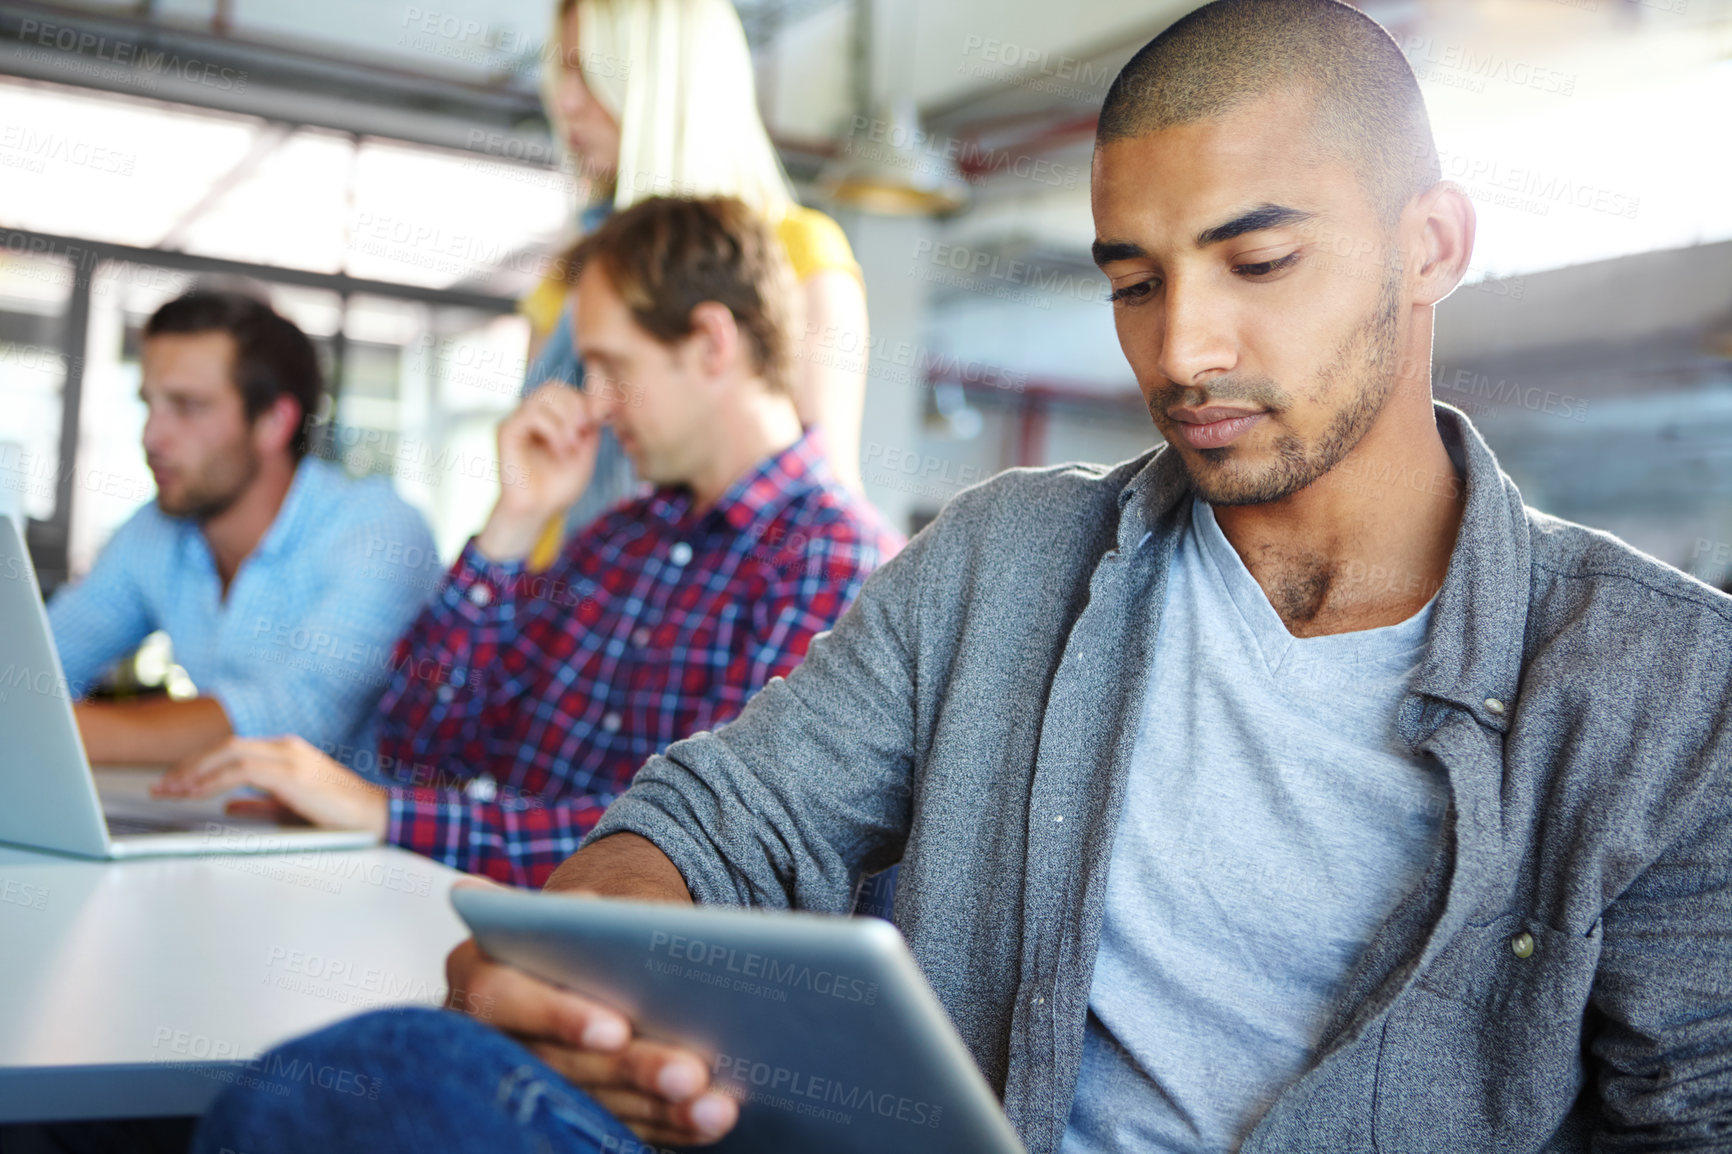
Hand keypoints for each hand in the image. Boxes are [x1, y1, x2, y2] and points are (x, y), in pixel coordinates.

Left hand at [151, 735, 388, 836]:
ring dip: (194, 772)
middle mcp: (285, 746)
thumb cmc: (338, 814)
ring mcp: (288, 756)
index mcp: (286, 750)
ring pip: (228, 752)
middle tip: (163, 786)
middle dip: (188, 765)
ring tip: (171, 790)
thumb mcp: (290, 806)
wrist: (374, 816)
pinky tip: (196, 794)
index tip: (175, 783)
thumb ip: (259, 803)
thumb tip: (230, 806)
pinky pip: (240, 772)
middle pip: (224, 746)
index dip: (200, 764)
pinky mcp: (290, 774)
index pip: (232, 749)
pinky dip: (213, 781)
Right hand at [445, 887, 739, 1147]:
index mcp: (477, 971)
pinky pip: (610, 1125)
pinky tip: (707, 1121)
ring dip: (656, 1110)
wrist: (575, 956)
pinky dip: (664, 1126)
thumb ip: (579, 916)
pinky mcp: (560, 1112)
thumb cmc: (574, 929)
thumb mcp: (571, 910)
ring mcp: (522, 1081)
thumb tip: (601, 918)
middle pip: (557, 1063)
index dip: (560, 1016)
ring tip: (714, 1108)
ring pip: (588, 1103)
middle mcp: (488, 1036)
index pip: (505, 999)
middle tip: (689, 1075)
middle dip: (629, 1070)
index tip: (617, 1029)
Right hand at [478, 385, 602, 560]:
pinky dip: (553, 428)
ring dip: (566, 419)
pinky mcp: (507, 431)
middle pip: (554, 387)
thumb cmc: (559, 484)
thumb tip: (599, 399)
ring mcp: (517, 421)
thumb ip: (590, 423)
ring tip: (571, 445)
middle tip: (583, 433)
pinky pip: (532, 413)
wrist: (540, 510)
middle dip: (576, 407)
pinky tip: (559, 448)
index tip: (595, 425)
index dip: (584, 402)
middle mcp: (529, 414)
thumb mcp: (585, 450)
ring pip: (544, 395)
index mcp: (547, 417)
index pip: (565, 390)